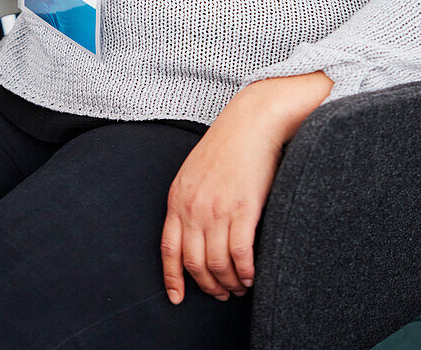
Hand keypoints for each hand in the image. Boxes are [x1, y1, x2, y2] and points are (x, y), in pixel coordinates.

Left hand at [161, 73, 332, 303]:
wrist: (250, 122)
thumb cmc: (226, 145)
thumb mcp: (193, 172)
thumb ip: (188, 200)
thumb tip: (192, 230)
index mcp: (177, 198)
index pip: (169, 249)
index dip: (173, 278)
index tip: (177, 298)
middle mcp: (193, 208)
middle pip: (195, 263)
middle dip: (208, 286)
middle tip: (221, 294)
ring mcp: (217, 210)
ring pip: (218, 264)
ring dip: (230, 283)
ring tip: (239, 286)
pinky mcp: (243, 209)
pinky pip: (241, 255)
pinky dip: (246, 272)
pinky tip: (252, 276)